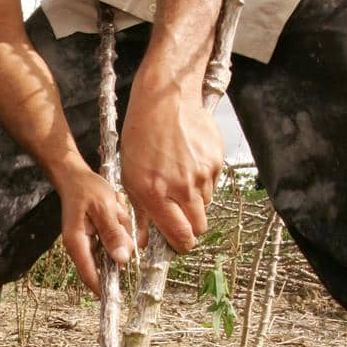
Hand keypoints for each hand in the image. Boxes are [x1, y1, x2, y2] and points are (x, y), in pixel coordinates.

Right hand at [54, 163, 134, 295]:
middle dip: (119, 245)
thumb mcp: (104, 207)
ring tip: (115, 210)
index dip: (103, 288)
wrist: (75, 177)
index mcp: (77, 243)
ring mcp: (87, 244)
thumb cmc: (86, 189)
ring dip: (120, 233)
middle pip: (106, 263)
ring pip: (112, 252)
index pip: (89, 275)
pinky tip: (115, 212)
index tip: (117, 297)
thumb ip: (113, 233)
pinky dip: (119, 229)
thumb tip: (122, 260)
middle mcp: (80, 248)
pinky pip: (113, 242)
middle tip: (118, 216)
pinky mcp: (95, 239)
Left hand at [120, 54, 223, 251]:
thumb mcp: (130, 177)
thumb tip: (144, 242)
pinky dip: (203, 180)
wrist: (165, 102)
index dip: (181, 244)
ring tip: (180, 179)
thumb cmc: (141, 138)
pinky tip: (189, 163)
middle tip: (181, 214)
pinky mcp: (216, 161)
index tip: (180, 243)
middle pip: (199, 226)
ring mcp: (202, 174)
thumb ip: (141, 213)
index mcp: (157, 194)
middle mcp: (182, 187)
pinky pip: (213, 183)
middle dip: (191, 226)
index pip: (180, 235)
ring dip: (195, 200)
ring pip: (206, 204)